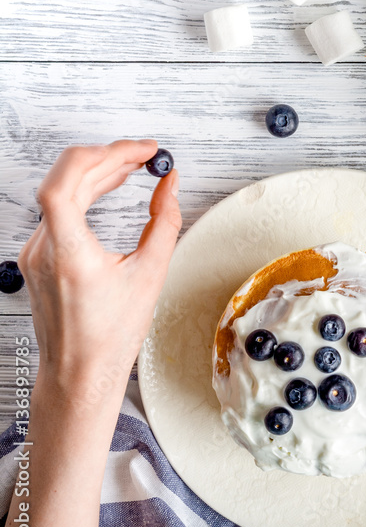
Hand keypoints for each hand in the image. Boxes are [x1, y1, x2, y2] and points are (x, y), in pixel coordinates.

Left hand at [18, 140, 180, 412]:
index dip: (104, 155)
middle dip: (110, 157)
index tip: (140, 151)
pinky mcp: (38, 255)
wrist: (78, 375)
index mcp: (68, 254)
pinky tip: (109, 187)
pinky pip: (59, 208)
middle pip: (68, 178)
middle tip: (146, 154)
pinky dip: (86, 190)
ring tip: (134, 165)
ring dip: (98, 171)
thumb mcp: (150, 275)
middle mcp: (43, 248)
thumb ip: (164, 222)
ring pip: (62, 189)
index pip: (65, 182)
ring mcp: (35, 251)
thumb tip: (170, 185)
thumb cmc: (110, 337)